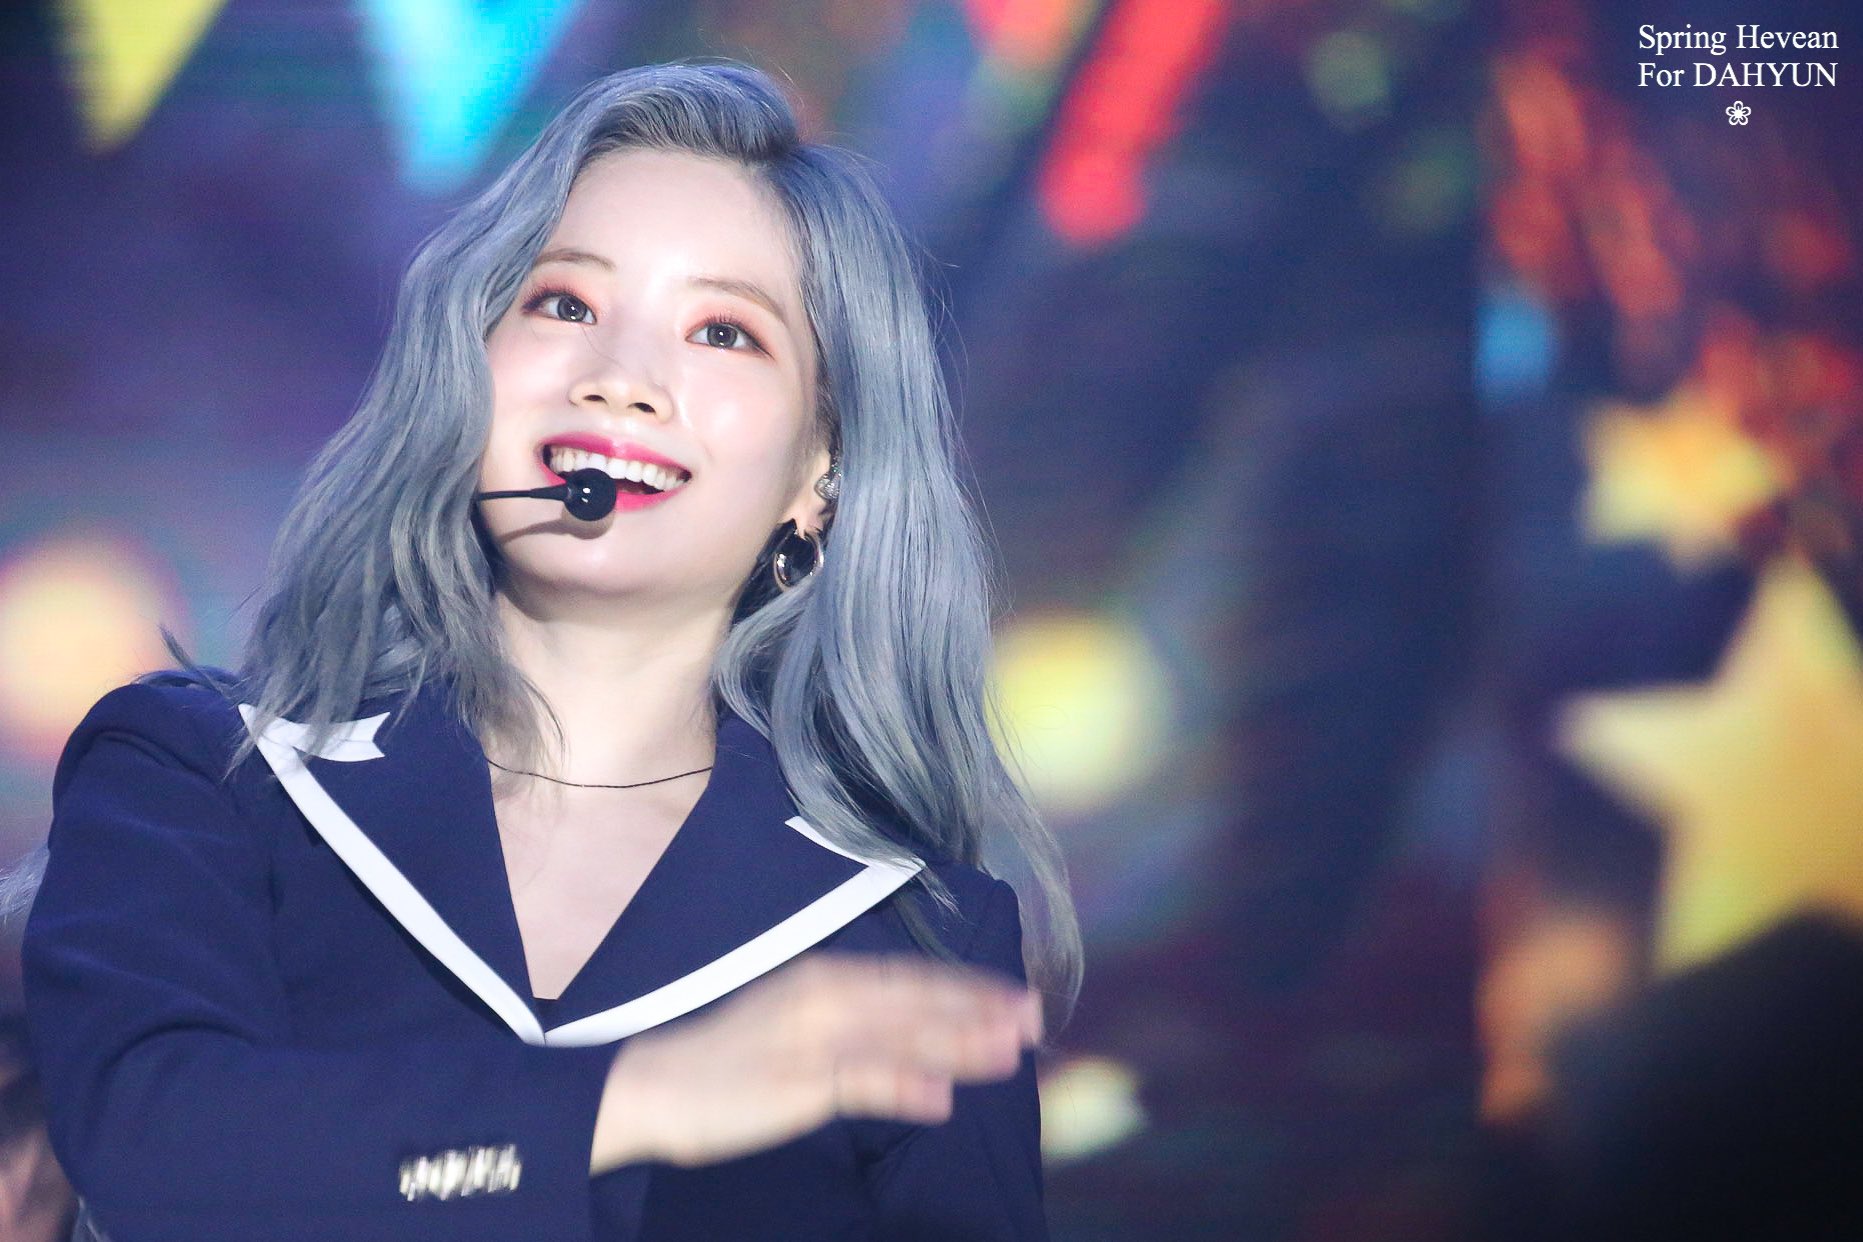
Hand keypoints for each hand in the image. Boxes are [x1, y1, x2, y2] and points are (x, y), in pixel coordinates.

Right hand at [590, 952, 1042, 1170]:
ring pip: (898, 1037)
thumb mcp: (796, 1031)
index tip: (1019, 996)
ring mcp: (809, 1039)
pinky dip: (900, 1087)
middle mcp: (823, 999)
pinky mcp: (792, 1081)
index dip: (969, 989)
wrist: (649, 1083)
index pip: (911, 980)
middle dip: (979, 1010)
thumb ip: (857, 1036)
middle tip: (1035, 1017)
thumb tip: (920, 1053)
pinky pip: (856, 1083)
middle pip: (916, 1002)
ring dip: (957, 1042)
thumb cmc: (725, 1061)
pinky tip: (939, 1099)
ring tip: (1009, 1050)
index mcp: (824, 981)